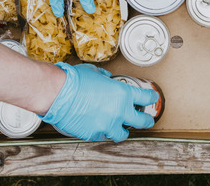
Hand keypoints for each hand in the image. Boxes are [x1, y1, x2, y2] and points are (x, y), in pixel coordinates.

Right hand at [40, 63, 158, 141]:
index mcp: (123, 93)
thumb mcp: (95, 73)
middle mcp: (119, 111)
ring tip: (118, 128)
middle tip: (147, 120)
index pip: (146, 97)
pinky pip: (101, 135)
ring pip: (122, 135)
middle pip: (142, 121)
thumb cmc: (74, 80)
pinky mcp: (94, 134)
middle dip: (146, 121)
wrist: (57, 93)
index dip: (151, 98)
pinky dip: (100, 131)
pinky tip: (95, 126)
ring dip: (121, 130)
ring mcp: (107, 125)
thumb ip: (106, 78)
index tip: (152, 98)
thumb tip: (107, 78)